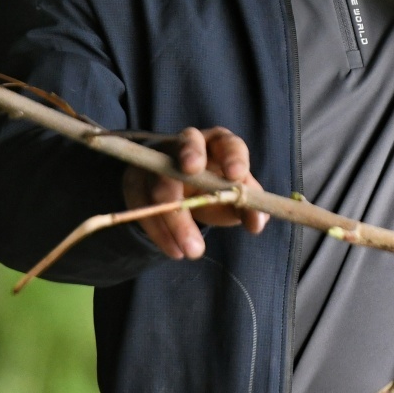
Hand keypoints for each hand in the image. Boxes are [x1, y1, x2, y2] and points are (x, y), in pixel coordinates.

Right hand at [122, 126, 268, 259]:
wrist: (179, 193)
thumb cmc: (214, 188)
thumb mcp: (234, 197)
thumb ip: (249, 207)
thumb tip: (257, 222)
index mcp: (218, 144)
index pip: (227, 142)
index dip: (232, 156)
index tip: (237, 174)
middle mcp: (187, 144)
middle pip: (187, 143)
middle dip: (189, 155)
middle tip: (192, 171)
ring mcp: (157, 160)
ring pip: (161, 182)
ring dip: (176, 218)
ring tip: (192, 250)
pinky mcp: (136, 181)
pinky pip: (141, 203)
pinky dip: (158, 230)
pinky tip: (174, 250)